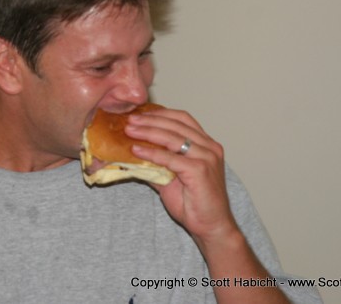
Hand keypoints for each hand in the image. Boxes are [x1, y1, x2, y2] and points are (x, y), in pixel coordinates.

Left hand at [126, 107, 238, 246]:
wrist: (211, 226)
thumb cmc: (194, 203)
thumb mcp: (171, 177)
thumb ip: (156, 163)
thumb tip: (132, 153)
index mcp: (206, 144)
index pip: (182, 118)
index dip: (160, 113)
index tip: (139, 114)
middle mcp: (209, 146)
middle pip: (176, 124)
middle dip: (150, 120)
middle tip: (130, 120)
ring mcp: (207, 157)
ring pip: (173, 137)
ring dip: (148, 132)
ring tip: (130, 131)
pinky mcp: (200, 170)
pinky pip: (171, 157)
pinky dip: (151, 152)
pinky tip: (136, 150)